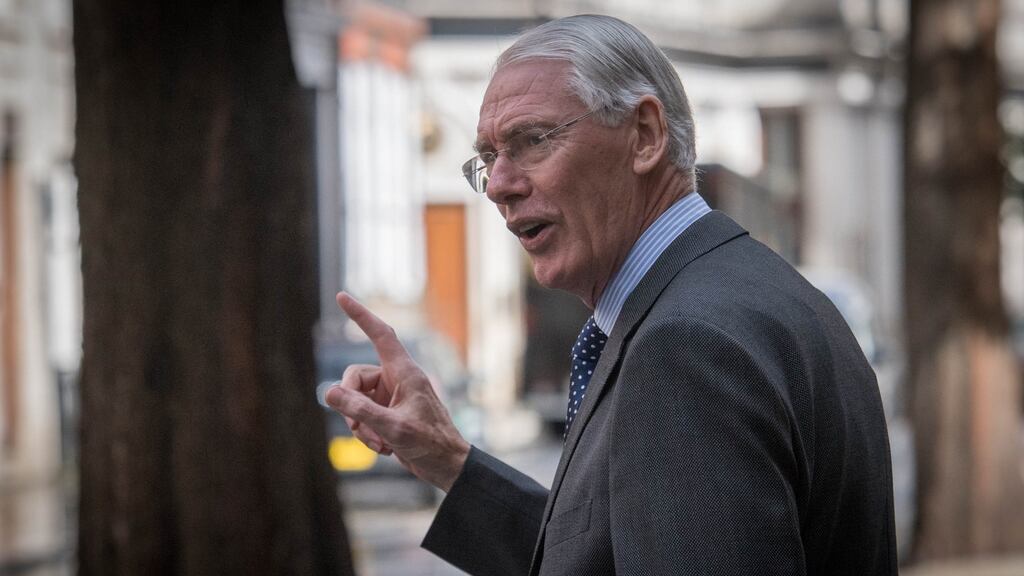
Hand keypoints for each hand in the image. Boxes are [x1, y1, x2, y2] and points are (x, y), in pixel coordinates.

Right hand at [325, 292, 470, 491]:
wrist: (447, 467)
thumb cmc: (430, 444)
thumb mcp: (393, 428)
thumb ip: (360, 411)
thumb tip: (330, 393)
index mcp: (404, 372)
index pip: (380, 334)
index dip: (360, 315)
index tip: (342, 296)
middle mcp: (397, 380)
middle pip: (355, 377)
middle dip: (350, 404)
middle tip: (359, 426)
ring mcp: (391, 397)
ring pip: (356, 400)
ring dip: (360, 425)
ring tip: (378, 444)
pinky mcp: (388, 414)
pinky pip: (363, 416)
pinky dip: (367, 433)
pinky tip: (383, 449)